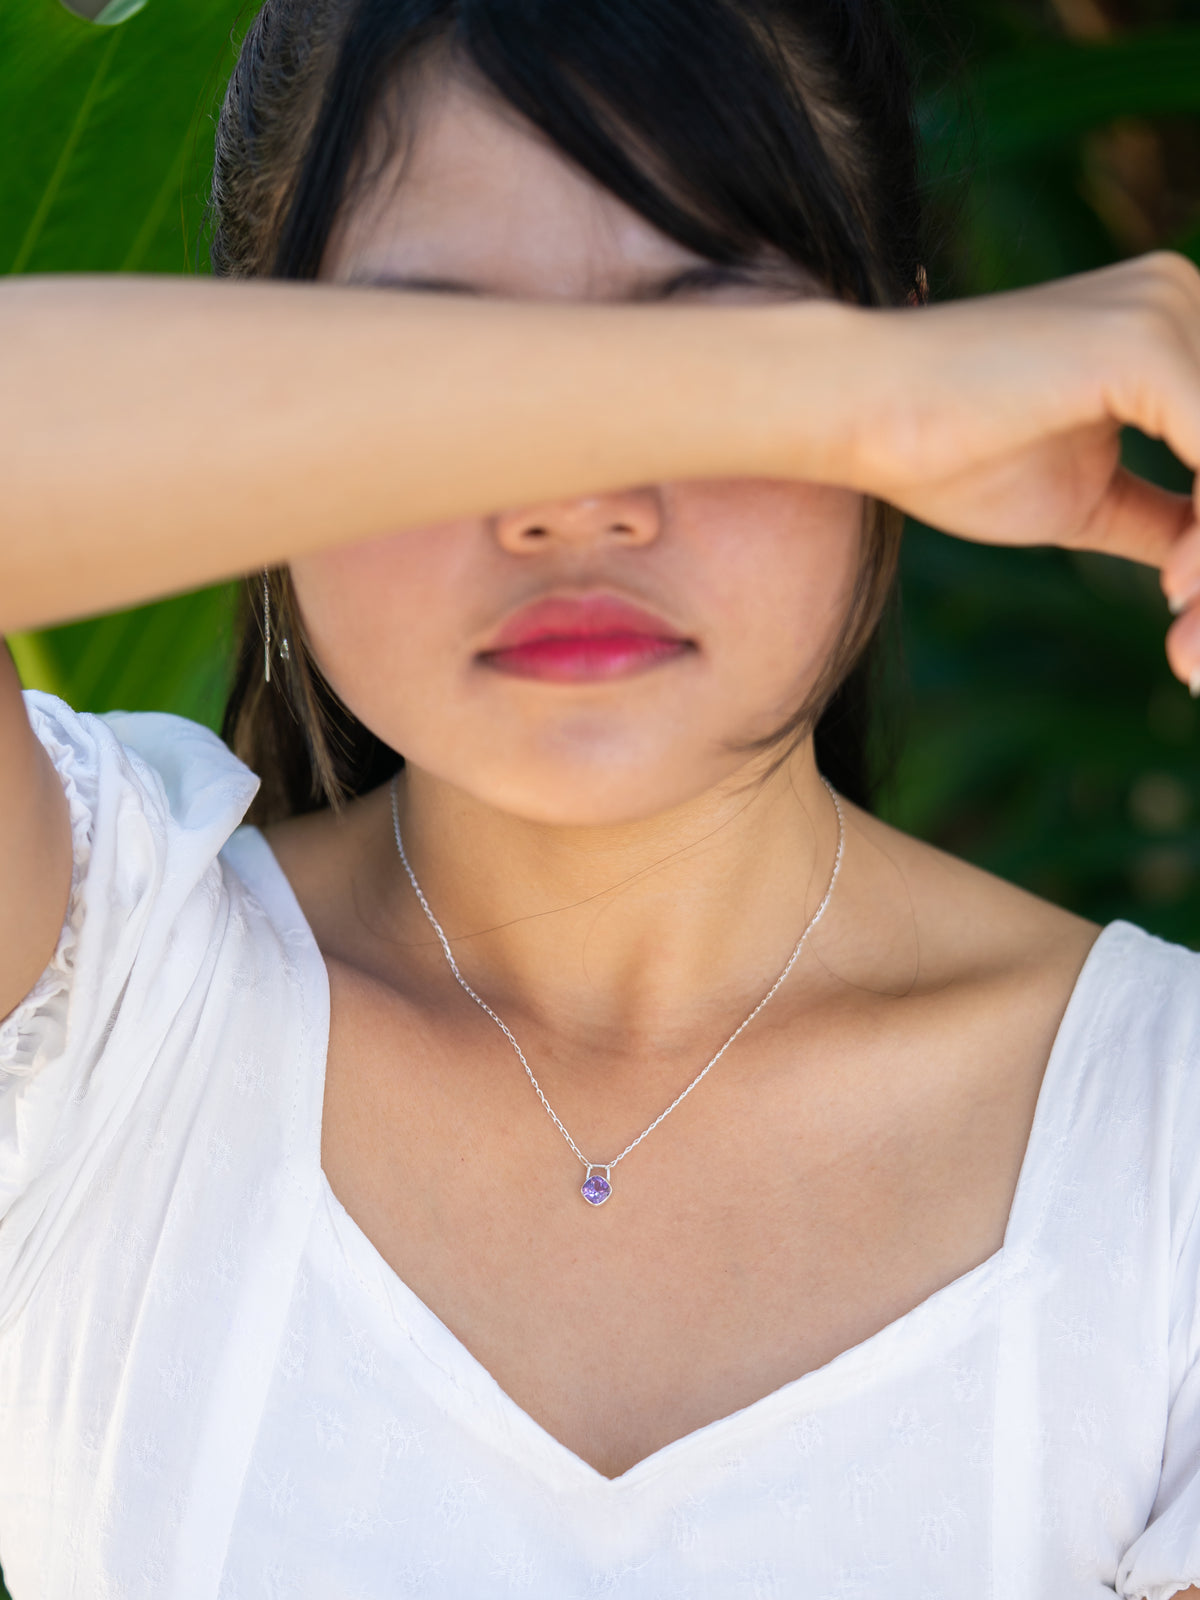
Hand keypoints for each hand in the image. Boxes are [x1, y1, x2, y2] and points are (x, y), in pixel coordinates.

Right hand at [834, 252, 1199, 685]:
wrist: (856, 412)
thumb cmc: (948, 453)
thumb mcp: (1084, 500)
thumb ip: (1165, 519)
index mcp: (1174, 325)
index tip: (1190, 622)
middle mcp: (1185, 298)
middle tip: (1195, 657)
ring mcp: (1169, 313)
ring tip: (1188, 643)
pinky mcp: (1144, 345)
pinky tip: (1175, 591)